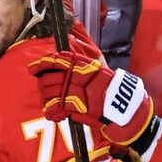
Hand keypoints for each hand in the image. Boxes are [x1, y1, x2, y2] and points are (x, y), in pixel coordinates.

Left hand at [28, 51, 161, 152]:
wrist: (128, 112)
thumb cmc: (115, 93)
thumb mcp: (101, 73)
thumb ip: (84, 64)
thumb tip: (70, 46)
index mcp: (89, 67)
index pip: (62, 60)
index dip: (44, 63)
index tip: (33, 67)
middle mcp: (84, 78)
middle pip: (53, 77)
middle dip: (43, 84)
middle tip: (41, 88)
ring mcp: (81, 93)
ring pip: (53, 92)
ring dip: (46, 98)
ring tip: (47, 103)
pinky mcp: (80, 109)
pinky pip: (58, 108)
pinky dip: (51, 112)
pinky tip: (52, 115)